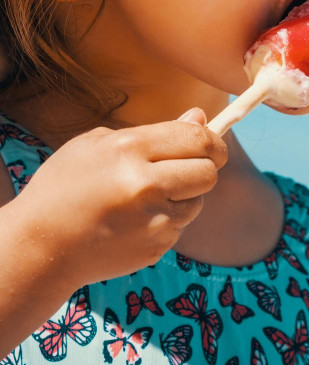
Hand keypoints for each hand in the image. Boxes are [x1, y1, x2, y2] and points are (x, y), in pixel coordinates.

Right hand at [15, 107, 226, 287]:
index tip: (211, 145)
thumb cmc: (65, 186)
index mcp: (130, 150)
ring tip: (149, 196)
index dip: (212, 141)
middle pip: (208, 172)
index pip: (197, 139)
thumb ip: (157, 130)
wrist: (39, 246)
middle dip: (205, 168)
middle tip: (187, 168)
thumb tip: (200, 117)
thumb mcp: (99, 143)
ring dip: (185, 196)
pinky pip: (180, 227)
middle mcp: (145, 185)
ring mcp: (152, 220)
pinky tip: (137, 220)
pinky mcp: (155, 247)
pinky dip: (168, 221)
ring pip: (198, 201)